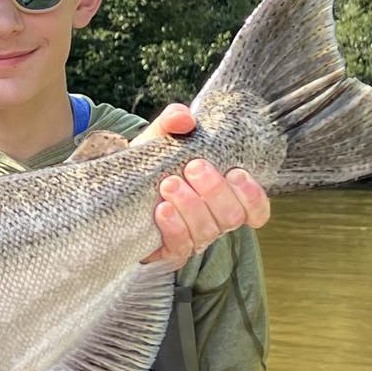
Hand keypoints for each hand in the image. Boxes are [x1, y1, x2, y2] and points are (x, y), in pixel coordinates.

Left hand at [138, 103, 270, 269]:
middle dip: (215, 190)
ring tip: (169, 184)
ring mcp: (193, 238)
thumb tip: (183, 119)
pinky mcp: (169, 250)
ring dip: (191, 206)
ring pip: (207, 231)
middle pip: (232, 216)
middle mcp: (213, 220)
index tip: (235, 173)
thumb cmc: (151, 164)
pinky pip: (180, 245)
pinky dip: (174, 226)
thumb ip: (173, 122)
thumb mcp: (161, 139)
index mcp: (222, 196)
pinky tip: (161, 210)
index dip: (253, 196)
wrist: (116, 190)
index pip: (255, 209)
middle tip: (193, 167)